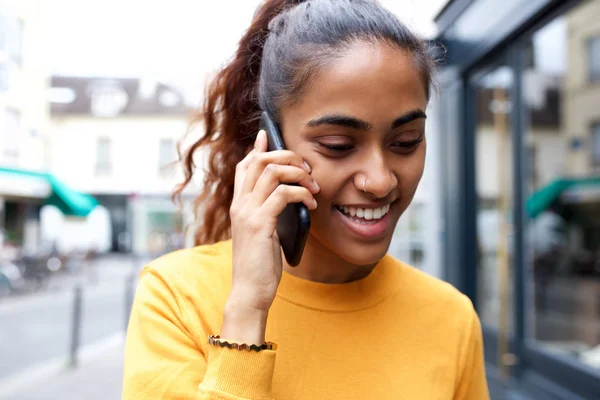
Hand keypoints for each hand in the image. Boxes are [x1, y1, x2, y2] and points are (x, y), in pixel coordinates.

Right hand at [222, 130, 318, 343]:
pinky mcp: (260, 224)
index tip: (268, 136)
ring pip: (271, 171)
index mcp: (239, 205)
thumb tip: (288, 197)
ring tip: (313, 187)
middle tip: (307, 169)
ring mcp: (247, 212)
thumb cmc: (259, 265)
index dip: (258, 149)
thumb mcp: (262, 234)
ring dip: (298, 173)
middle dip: (286, 156)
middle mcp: (240, 204)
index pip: (244, 165)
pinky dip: (302, 194)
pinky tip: (312, 206)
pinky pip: (284, 194)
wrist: (249, 292)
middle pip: (258, 160)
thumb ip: (268, 213)